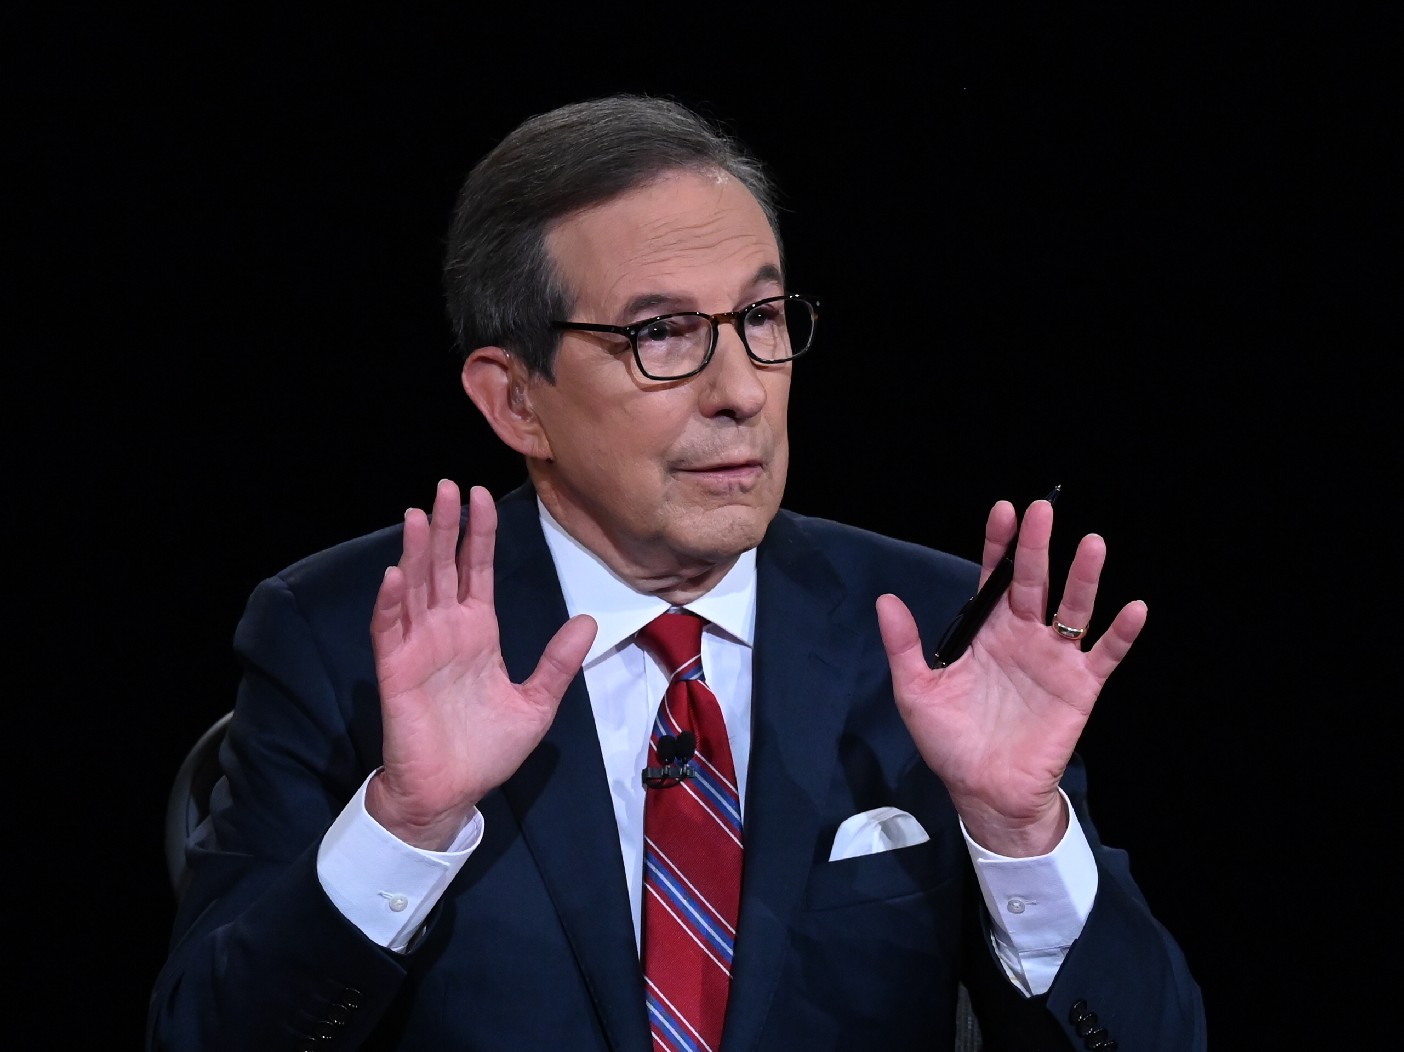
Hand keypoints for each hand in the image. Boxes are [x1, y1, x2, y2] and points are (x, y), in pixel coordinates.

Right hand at [367, 480, 595, 848]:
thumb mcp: (537, 702)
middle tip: (446, 486)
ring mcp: (419, 648)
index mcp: (478, 632)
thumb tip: (588, 621)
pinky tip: (397, 574)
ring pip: (416, 589)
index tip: (481, 496)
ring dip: (416, 552)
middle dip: (446, 527)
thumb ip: (558, 661)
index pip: (476, 571)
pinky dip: (392, 603)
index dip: (479, 534)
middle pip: (444, 567)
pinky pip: (390, 630)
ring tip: (419, 515)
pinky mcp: (397, 672)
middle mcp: (446, 631)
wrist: (452, 794)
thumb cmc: (488, 750)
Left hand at [875, 497, 1145, 856]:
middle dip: (1037, 546)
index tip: (1004, 511)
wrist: (983, 793)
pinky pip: (1105, 655)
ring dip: (1084, 578)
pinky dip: (1122, 634)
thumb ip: (904, 646)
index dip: (1000, 545)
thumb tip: (885, 600)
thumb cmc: (951, 742)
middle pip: (1034, 582)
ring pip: (1073, 609)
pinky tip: (1133, 609)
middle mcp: (1023, 636)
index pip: (994, 579)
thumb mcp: (916, 692)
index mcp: (986, 633)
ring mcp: (1054, 659)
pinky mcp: (1079, 687)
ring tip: (1092, 544)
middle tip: (1043, 509)